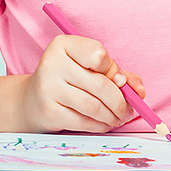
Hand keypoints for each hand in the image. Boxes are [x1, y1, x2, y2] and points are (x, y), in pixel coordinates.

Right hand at [18, 34, 146, 132]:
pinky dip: (101, 125)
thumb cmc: (69, 79)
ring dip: (113, 116)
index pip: (98, 54)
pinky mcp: (49, 112)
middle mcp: (52, 63)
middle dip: (121, 101)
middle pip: (100, 84)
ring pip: (94, 106)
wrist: (32, 101)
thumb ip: (116, 73)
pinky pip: (84, 122)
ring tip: (118, 117)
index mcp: (63, 45)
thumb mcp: (89, 67)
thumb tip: (137, 90)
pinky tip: (104, 123)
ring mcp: (48, 88)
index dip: (113, 70)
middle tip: (128, 109)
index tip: (117, 80)